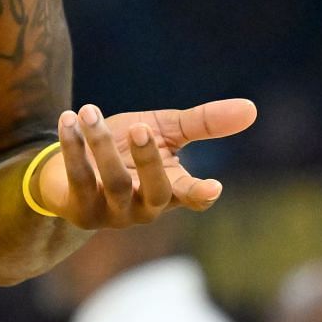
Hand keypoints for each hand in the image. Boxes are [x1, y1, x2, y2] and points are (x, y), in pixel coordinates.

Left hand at [33, 99, 255, 227]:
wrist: (69, 171)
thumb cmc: (125, 151)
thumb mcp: (163, 131)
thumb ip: (203, 123)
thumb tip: (252, 109)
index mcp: (170, 189)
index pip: (191, 196)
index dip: (201, 194)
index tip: (214, 188)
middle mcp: (144, 207)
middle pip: (155, 191)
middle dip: (149, 160)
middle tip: (141, 127)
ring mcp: (113, 212)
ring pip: (114, 181)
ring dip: (101, 144)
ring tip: (90, 112)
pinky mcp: (81, 209)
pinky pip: (78, 178)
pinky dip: (73, 148)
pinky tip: (69, 121)